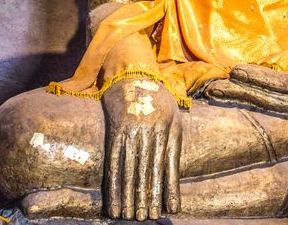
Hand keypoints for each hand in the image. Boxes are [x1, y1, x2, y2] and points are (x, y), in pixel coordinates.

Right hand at [102, 78, 181, 219]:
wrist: (133, 76)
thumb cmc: (158, 102)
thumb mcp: (173, 118)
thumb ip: (174, 146)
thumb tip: (174, 180)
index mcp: (168, 127)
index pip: (167, 165)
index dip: (167, 190)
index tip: (167, 211)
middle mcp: (150, 130)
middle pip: (148, 171)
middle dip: (146, 198)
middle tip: (145, 219)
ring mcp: (131, 130)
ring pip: (130, 170)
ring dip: (129, 197)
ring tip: (128, 217)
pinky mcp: (115, 131)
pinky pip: (114, 163)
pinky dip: (113, 186)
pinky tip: (113, 203)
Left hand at [204, 48, 287, 112]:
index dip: (266, 80)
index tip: (237, 70)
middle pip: (279, 100)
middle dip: (245, 93)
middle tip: (214, 85)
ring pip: (273, 107)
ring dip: (242, 99)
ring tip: (212, 92)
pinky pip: (274, 105)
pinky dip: (251, 99)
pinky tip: (230, 93)